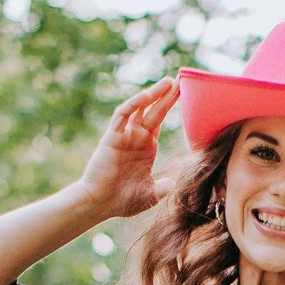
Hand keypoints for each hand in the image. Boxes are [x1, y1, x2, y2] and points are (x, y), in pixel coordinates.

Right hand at [75, 79, 178, 219]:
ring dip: (153, 94)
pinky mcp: (112, 136)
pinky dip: (134, 104)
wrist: (99, 205)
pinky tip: (147, 95)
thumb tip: (173, 183)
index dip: (170, 106)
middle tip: (181, 79)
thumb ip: (162, 189)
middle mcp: (136, 137)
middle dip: (167, 95)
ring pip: (139, 108)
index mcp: (146, 147)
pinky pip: (122, 115)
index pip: (160, 120)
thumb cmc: (122, 201)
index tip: (186, 93)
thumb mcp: (149, 196)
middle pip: (154, 110)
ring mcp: (124, 135)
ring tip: (169, 82)